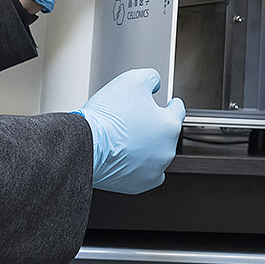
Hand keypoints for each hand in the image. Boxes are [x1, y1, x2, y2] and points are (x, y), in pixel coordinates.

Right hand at [76, 69, 185, 193]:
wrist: (85, 145)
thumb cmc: (107, 117)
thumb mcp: (133, 80)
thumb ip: (151, 78)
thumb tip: (155, 82)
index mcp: (169, 126)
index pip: (178, 110)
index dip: (172, 104)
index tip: (169, 104)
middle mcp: (166, 150)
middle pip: (165, 134)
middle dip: (152, 126)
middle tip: (133, 120)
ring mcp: (153, 170)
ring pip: (155, 155)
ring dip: (145, 146)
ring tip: (126, 138)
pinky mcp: (138, 185)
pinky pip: (144, 174)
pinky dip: (137, 166)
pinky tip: (126, 157)